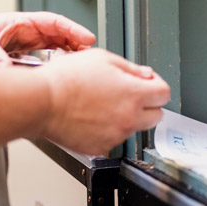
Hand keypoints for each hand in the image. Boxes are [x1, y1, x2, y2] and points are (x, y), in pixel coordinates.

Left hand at [0, 12, 96, 65]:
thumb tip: (6, 70)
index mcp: (21, 22)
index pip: (55, 22)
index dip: (74, 29)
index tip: (88, 38)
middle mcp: (29, 33)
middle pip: (61, 36)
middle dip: (77, 44)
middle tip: (88, 56)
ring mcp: (30, 45)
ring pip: (57, 49)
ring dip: (69, 57)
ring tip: (79, 66)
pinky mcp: (28, 58)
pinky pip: (48, 60)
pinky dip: (58, 66)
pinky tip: (62, 74)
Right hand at [34, 48, 170, 154]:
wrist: (41, 102)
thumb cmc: (66, 79)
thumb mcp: (102, 58)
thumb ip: (131, 68)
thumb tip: (146, 75)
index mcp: (134, 93)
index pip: (164, 94)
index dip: (157, 85)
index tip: (149, 83)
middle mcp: (129, 117)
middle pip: (156, 115)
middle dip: (148, 105)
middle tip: (130, 95)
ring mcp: (116, 135)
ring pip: (134, 128)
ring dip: (127, 117)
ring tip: (103, 104)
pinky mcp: (101, 147)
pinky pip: (114, 139)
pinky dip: (109, 130)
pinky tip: (94, 118)